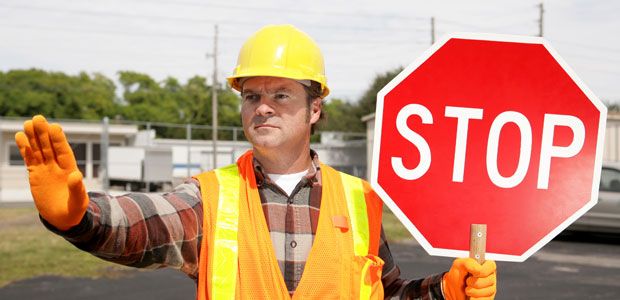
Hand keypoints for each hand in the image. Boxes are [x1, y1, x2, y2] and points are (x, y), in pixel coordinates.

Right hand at [15, 115, 88, 230]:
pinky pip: (29, 158)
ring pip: (38, 150)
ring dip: (33, 137)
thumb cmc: (74, 210)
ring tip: (28, 123)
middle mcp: (58, 166)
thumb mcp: (78, 202)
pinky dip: (25, 148)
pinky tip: (20, 136)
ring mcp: (46, 168)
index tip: (54, 127)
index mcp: (70, 170)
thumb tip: (76, 174)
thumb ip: (77, 189)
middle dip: (44, 134)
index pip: (64, 152)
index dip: (59, 140)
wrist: (62, 218)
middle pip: (50, 147)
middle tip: (38, 118)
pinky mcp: (35, 173)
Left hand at [442, 258, 496, 299]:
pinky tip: (470, 297)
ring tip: (467, 290)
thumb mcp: (458, 265)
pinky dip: (476, 299)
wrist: (453, 291)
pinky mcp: (489, 297)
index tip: (473, 273)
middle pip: (490, 280)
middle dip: (475, 283)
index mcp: (484, 265)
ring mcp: (490, 287)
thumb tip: (478, 268)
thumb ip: (468, 263)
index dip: (482, 270)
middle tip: (467, 282)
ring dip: (474, 292)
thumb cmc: (457, 276)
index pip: (491, 265)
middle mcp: (489, 276)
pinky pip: (487, 299)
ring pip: (489, 291)